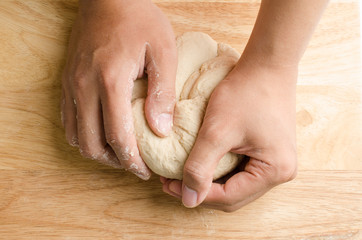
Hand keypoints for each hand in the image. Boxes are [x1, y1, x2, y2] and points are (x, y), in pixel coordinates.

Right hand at [61, 0, 176, 178]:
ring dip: (98, 151)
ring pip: (76, 137)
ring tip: (120, 152)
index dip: (132, 161)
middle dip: (115, 162)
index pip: (117, 136)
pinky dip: (84, 135)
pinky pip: (68, 120)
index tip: (145, 172)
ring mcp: (71, 84)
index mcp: (110, 80)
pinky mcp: (67, 81)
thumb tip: (161, 130)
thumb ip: (162, 93)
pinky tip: (102, 133)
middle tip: (135, 164)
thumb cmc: (139, 20)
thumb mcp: (162, 51)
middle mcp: (84, 86)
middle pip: (92, 144)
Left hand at [161, 59, 297, 211]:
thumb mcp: (217, 131)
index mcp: (274, 170)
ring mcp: (276, 161)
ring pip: (236, 185)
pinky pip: (241, 170)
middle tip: (172, 181)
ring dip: (210, 182)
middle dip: (202, 191)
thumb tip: (187, 200)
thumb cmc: (246, 92)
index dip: (197, 195)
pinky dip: (220, 170)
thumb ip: (200, 167)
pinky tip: (202, 162)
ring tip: (183, 173)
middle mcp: (281, 171)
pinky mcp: (268, 151)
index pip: (229, 197)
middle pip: (234, 196)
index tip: (168, 185)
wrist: (266, 65)